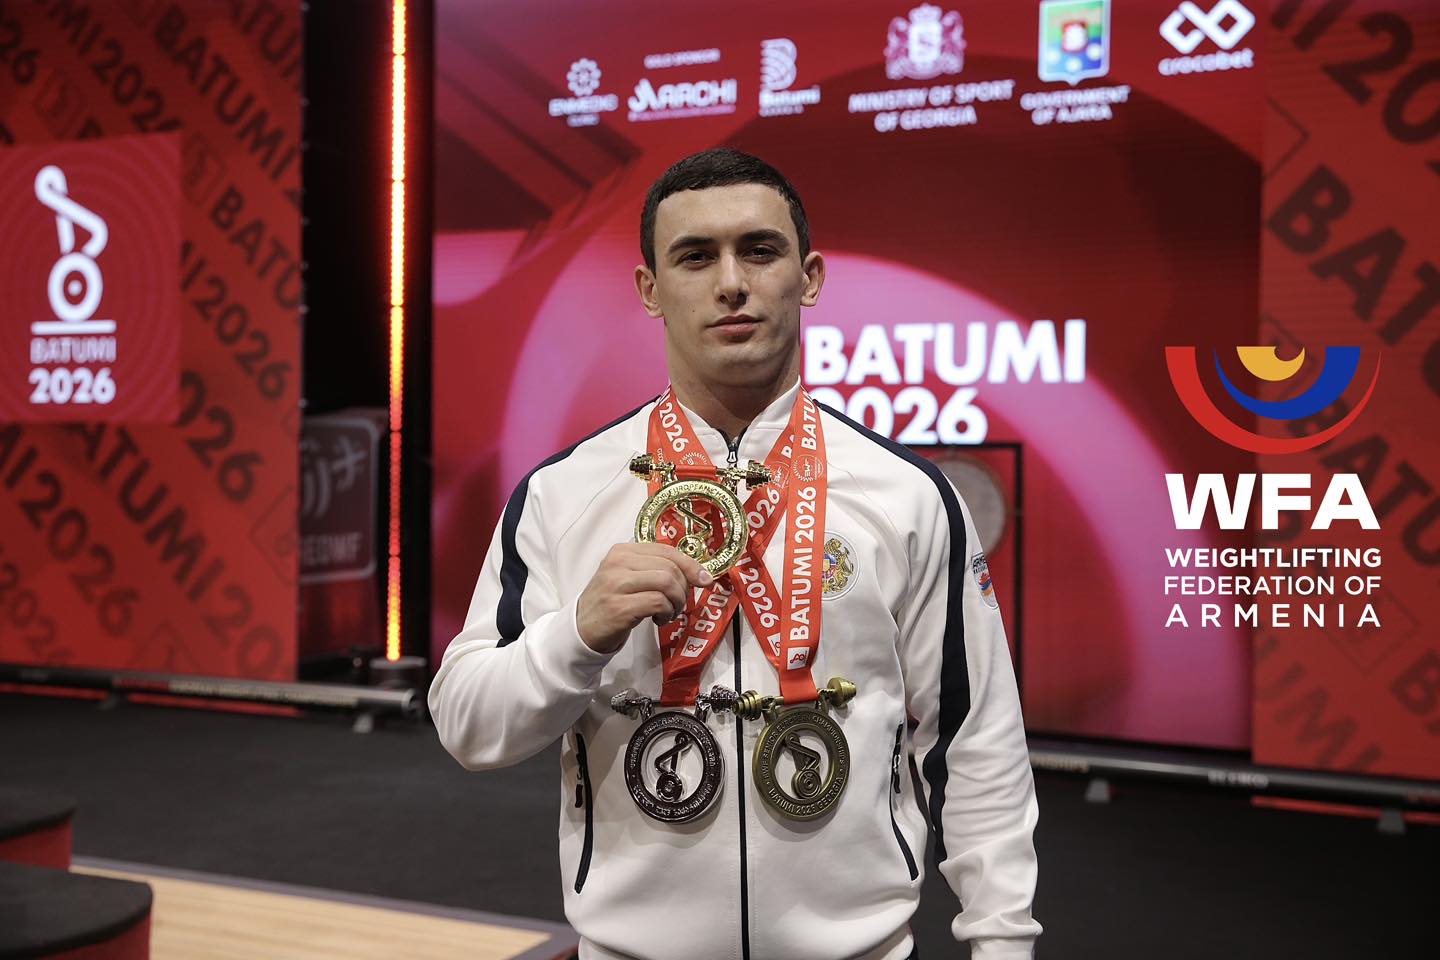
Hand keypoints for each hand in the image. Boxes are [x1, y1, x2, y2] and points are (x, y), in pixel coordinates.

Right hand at [576, 543, 712, 654]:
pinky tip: (659, 619)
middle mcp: (618, 563)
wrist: (581, 628)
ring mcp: (616, 584)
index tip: (704, 579)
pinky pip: (658, 603)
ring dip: (676, 602)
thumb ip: (655, 569)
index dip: (691, 565)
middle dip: (684, 588)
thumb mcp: (628, 577)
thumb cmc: (611, 602)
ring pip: (666, 583)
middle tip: (679, 603)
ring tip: (670, 613)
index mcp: (622, 551)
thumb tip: (696, 572)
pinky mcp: (619, 607)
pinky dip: (667, 612)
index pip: (666, 550)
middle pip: (670, 567)